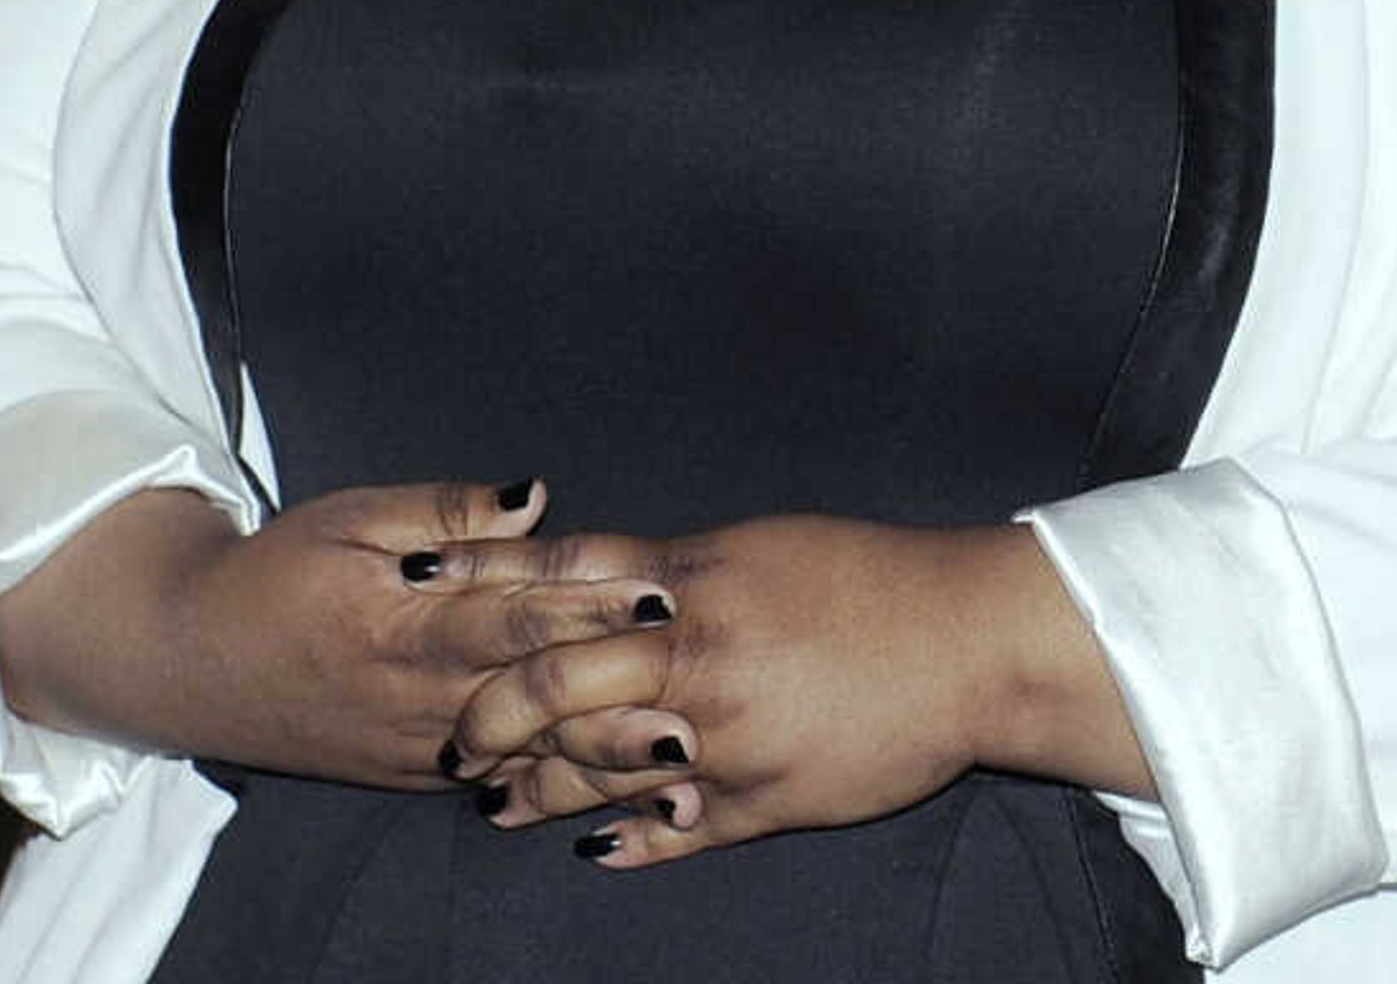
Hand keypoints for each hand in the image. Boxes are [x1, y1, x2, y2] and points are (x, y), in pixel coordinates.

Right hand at [0, 477, 672, 790]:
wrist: (185, 657)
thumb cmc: (278, 569)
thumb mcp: (354, 517)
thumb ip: (449, 511)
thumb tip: (536, 496)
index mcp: (403, 624)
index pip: (514, 614)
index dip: (589, 605)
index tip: (660, 595)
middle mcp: (414, 697)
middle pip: (532, 698)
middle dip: (615, 699)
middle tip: (694, 695)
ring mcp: (413, 747)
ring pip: (522, 756)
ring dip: (598, 758)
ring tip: (678, 761)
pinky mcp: (410, 775)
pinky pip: (495, 782)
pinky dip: (555, 785)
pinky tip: (617, 788)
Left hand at [443, 514, 1138, 868]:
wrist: (974, 640)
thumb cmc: (877, 580)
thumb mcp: (771, 547)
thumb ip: (686, 571)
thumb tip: (614, 583)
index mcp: (699, 579)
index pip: (561, 579)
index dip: (483, 586)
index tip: (422, 595)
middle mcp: (697, 655)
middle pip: (551, 680)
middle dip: (485, 711)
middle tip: (454, 734)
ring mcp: (723, 734)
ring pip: (593, 768)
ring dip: (536, 788)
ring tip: (499, 803)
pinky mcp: (760, 799)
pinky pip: (669, 832)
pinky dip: (624, 842)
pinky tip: (593, 849)